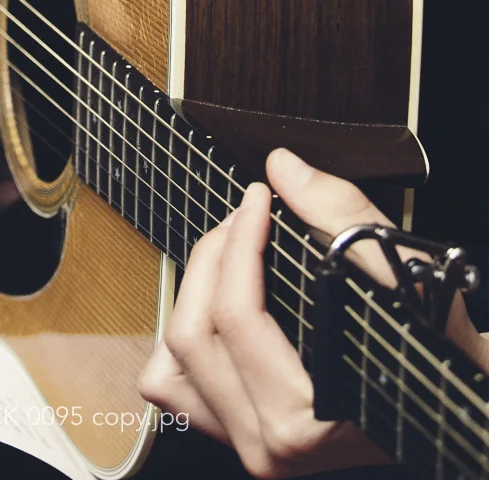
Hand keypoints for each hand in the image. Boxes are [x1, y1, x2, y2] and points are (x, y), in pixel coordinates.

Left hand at [140, 148, 413, 474]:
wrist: (443, 399)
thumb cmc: (430, 345)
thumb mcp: (402, 275)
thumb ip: (340, 216)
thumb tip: (281, 168)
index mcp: (308, 418)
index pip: (237, 316)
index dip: (241, 240)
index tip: (258, 197)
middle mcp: (272, 445)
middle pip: (194, 332)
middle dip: (214, 255)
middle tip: (245, 216)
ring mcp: (250, 447)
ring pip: (171, 361)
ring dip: (191, 294)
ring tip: (228, 253)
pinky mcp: (236, 438)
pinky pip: (173, 385)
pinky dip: (179, 338)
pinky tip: (213, 305)